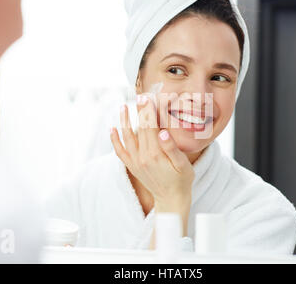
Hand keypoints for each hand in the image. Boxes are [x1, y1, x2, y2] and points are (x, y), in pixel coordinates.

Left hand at [110, 94, 194, 210]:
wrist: (171, 200)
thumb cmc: (181, 181)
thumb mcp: (182, 165)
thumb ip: (171, 148)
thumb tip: (162, 132)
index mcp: (155, 154)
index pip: (150, 126)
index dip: (149, 110)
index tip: (148, 97)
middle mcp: (142, 157)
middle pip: (139, 128)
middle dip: (139, 111)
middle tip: (139, 95)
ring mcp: (135, 162)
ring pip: (126, 137)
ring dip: (124, 121)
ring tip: (123, 107)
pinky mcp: (132, 166)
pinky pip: (119, 151)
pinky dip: (115, 140)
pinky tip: (113, 129)